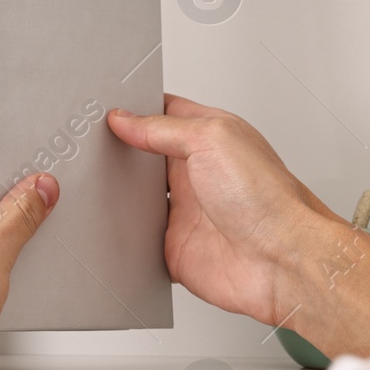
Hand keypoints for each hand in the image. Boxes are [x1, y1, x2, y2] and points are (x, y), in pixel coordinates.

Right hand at [108, 95, 369, 357]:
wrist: (281, 262)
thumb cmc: (268, 200)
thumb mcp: (212, 139)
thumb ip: (163, 128)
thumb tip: (125, 119)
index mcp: (209, 139)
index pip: (163, 114)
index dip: (134, 109)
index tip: (105, 107)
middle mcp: (195, 174)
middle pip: (143, 155)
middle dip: (118, 149)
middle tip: (87, 142)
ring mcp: (183, 210)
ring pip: (134, 196)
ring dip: (115, 192)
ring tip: (87, 179)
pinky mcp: (172, 245)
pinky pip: (135, 237)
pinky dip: (118, 232)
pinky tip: (106, 221)